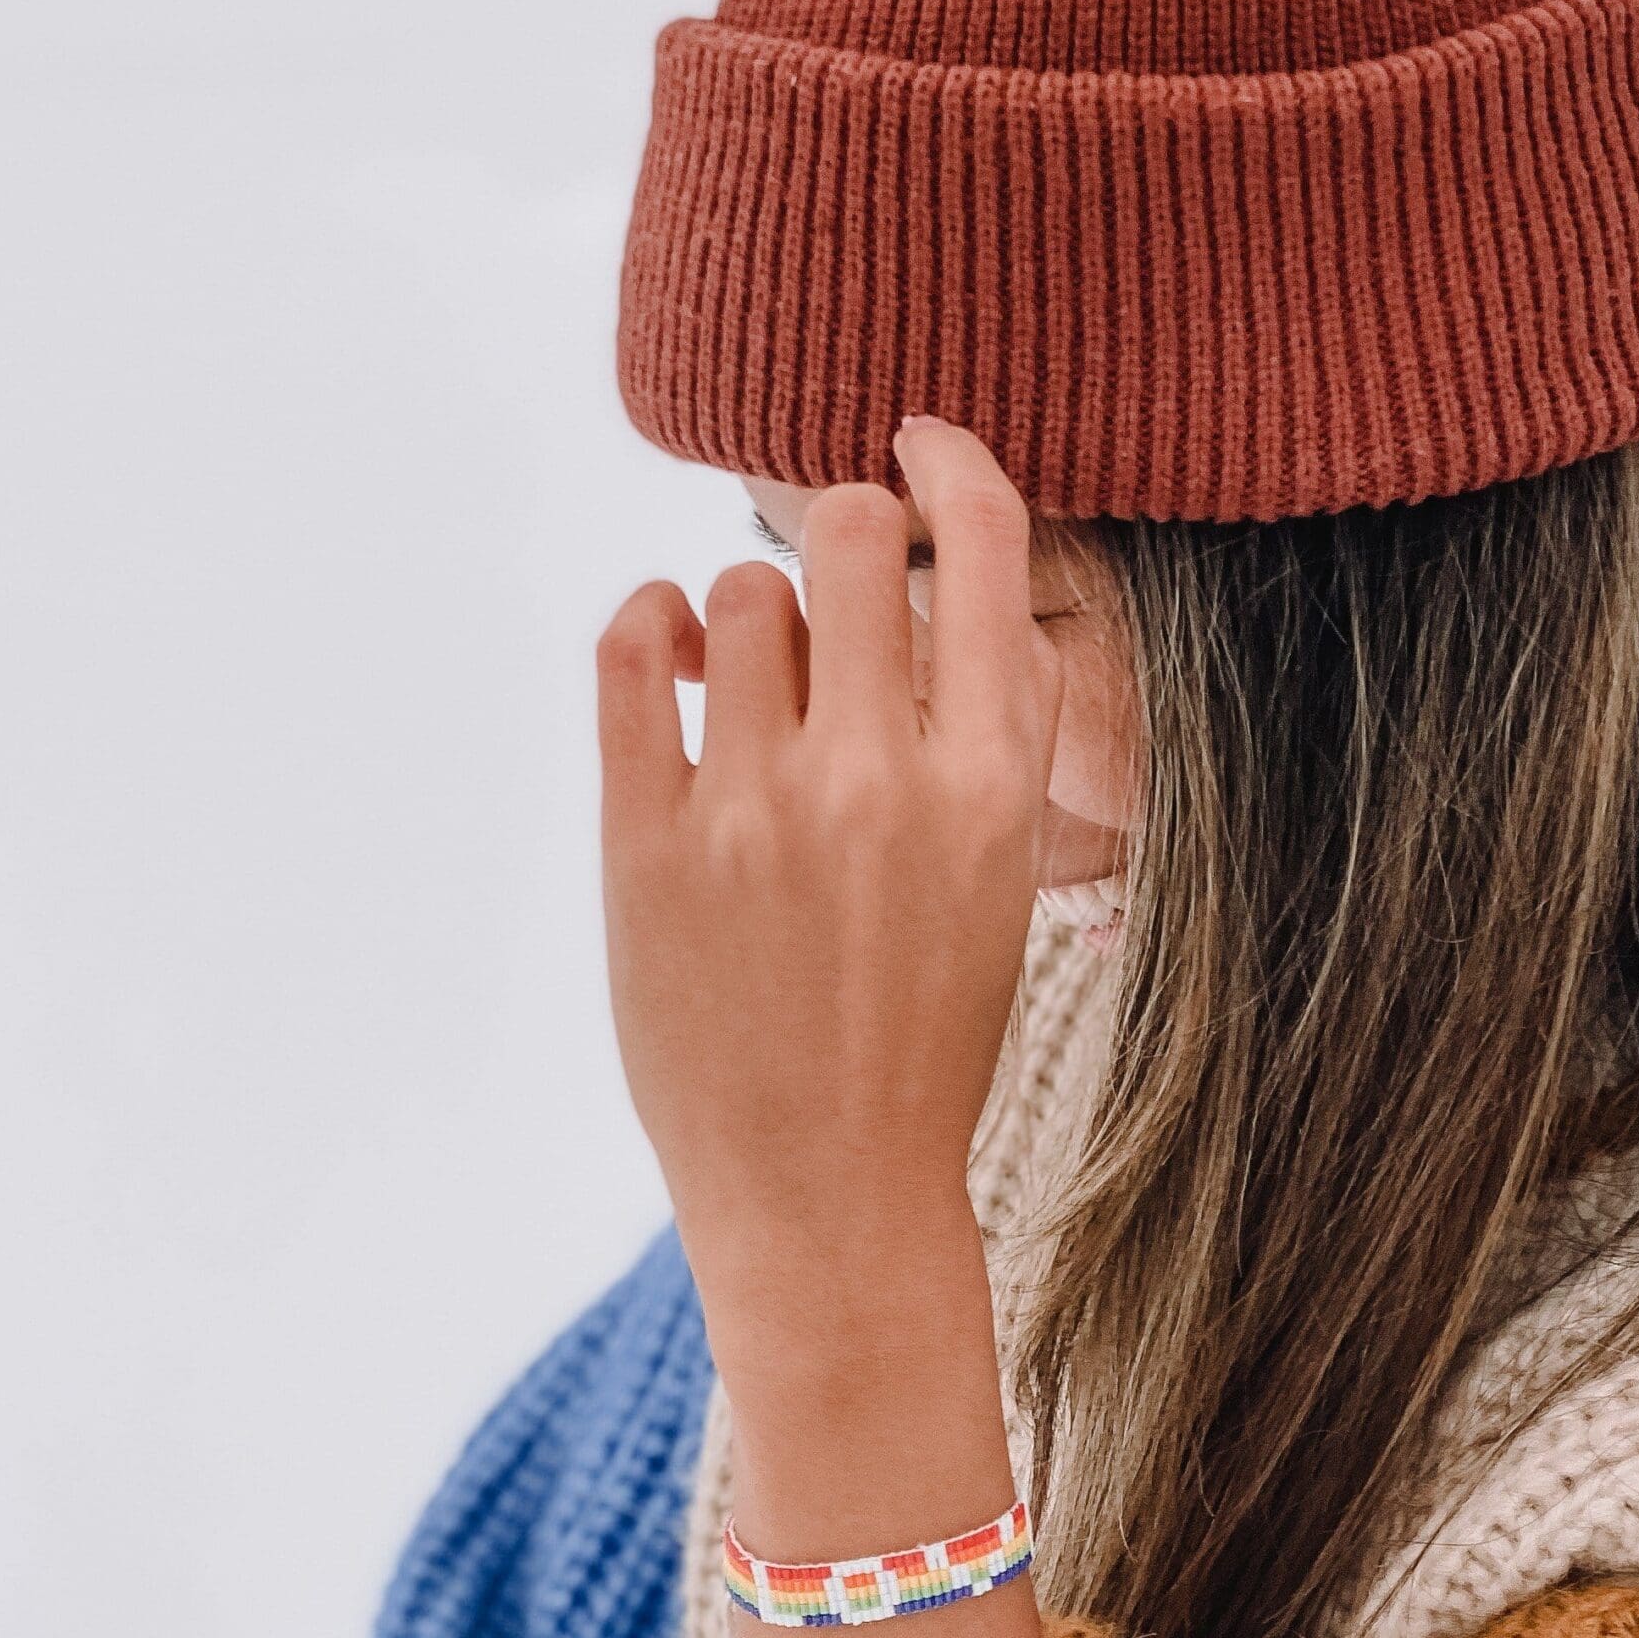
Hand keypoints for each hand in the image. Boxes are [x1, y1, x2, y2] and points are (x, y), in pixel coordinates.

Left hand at [595, 419, 1064, 1348]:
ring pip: (739, 587)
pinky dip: (650, 623)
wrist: (829, 1194)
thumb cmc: (926, 1039)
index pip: (981, 543)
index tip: (913, 443)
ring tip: (755, 687)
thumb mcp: (1008, 886)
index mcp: (995, 786)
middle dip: (842, 532)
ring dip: (751, 618)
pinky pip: (631, 647)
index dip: (945, 460)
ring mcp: (754, 809)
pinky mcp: (646, 843)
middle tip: (831, 585)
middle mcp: (879, 778)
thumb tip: (958, 595)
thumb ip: (1000, 738)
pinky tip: (675, 658)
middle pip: (846, 531)